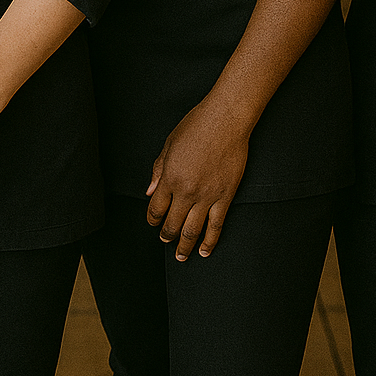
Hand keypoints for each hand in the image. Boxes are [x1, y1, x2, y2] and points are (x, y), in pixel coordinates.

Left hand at [146, 96, 249, 260]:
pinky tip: (205, 251)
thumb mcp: (170, 143)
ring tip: (181, 256)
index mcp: (170, 177)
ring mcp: (206, 196)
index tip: (153, 223)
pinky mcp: (225, 197)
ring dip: (185, 246)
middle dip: (166, 236)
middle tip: (165, 242)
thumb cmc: (196, 125)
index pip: (156, 208)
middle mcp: (186, 191)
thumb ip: (158, 169)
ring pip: (192, 230)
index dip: (152, 219)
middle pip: (172, 223)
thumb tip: (149, 191)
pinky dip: (210, 241)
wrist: (226, 119)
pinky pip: (216, 225)